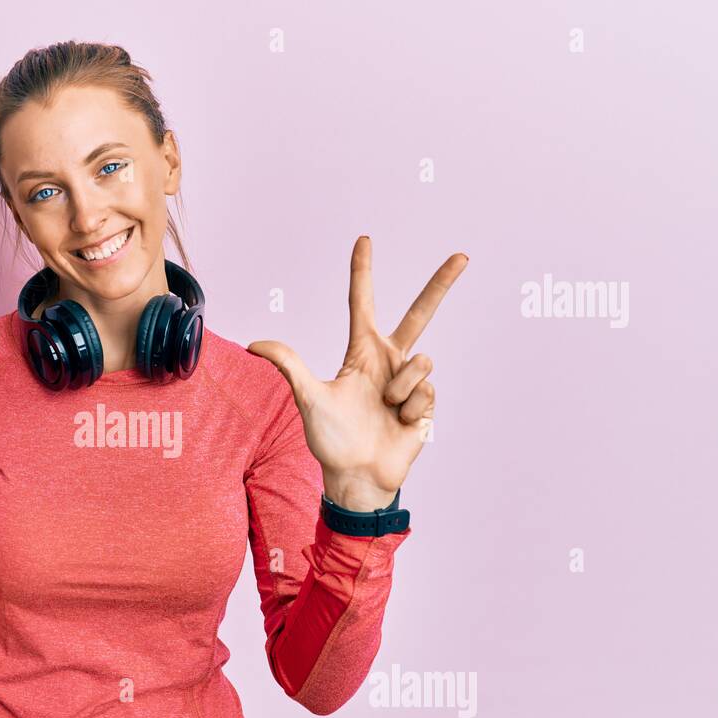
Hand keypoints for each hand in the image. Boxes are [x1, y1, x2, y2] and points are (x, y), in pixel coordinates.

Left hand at [247, 236, 467, 510]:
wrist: (358, 476)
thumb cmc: (330, 441)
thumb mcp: (308, 398)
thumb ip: (289, 365)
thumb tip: (255, 344)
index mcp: (361, 353)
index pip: (362, 304)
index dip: (363, 273)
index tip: (364, 240)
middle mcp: (389, 362)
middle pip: (420, 314)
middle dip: (441, 284)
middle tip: (462, 255)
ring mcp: (409, 382)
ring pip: (421, 362)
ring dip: (402, 387)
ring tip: (385, 408)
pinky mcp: (426, 403)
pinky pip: (427, 389)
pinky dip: (411, 408)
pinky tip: (400, 424)